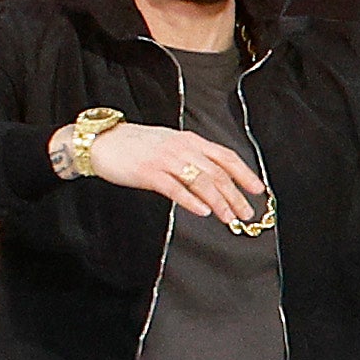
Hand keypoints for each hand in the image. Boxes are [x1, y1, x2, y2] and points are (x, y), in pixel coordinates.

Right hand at [82, 116, 273, 225]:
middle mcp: (182, 148)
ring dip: (218, 202)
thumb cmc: (136, 146)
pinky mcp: (149, 173)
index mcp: (190, 141)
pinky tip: (203, 212)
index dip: (244, 173)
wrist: (103, 142)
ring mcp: (166, 160)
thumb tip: (213, 178)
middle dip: (235, 195)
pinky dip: (191, 201)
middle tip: (246, 213)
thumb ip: (191, 158)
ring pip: (201, 182)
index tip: (257, 190)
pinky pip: (175, 189)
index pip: (225, 156)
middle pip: (217, 172)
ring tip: (228, 218)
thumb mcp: (170, 145)